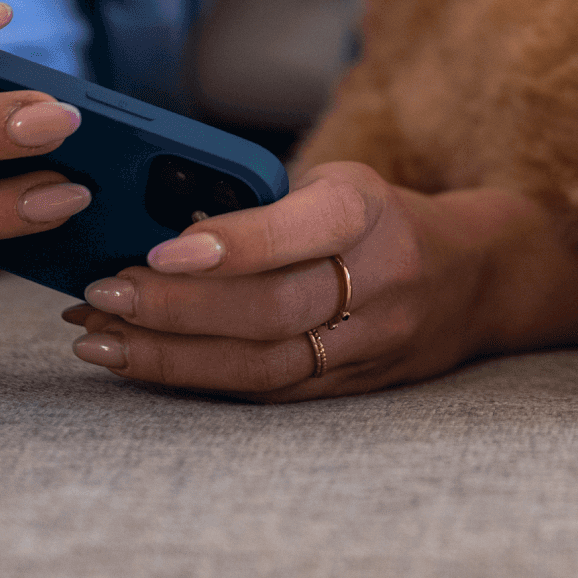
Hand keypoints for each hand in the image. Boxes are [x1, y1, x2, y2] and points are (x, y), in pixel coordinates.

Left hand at [59, 164, 577, 399]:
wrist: (477, 278)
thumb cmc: (380, 218)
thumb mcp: (337, 184)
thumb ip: (262, 203)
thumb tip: (148, 221)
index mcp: (370, 212)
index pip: (301, 232)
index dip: (232, 246)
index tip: (159, 250)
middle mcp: (379, 281)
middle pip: (272, 309)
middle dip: (177, 308)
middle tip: (101, 294)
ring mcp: (370, 344)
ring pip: (265, 364)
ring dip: (172, 354)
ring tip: (100, 338)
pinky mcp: (353, 388)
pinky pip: (268, 393)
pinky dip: (197, 380)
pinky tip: (141, 364)